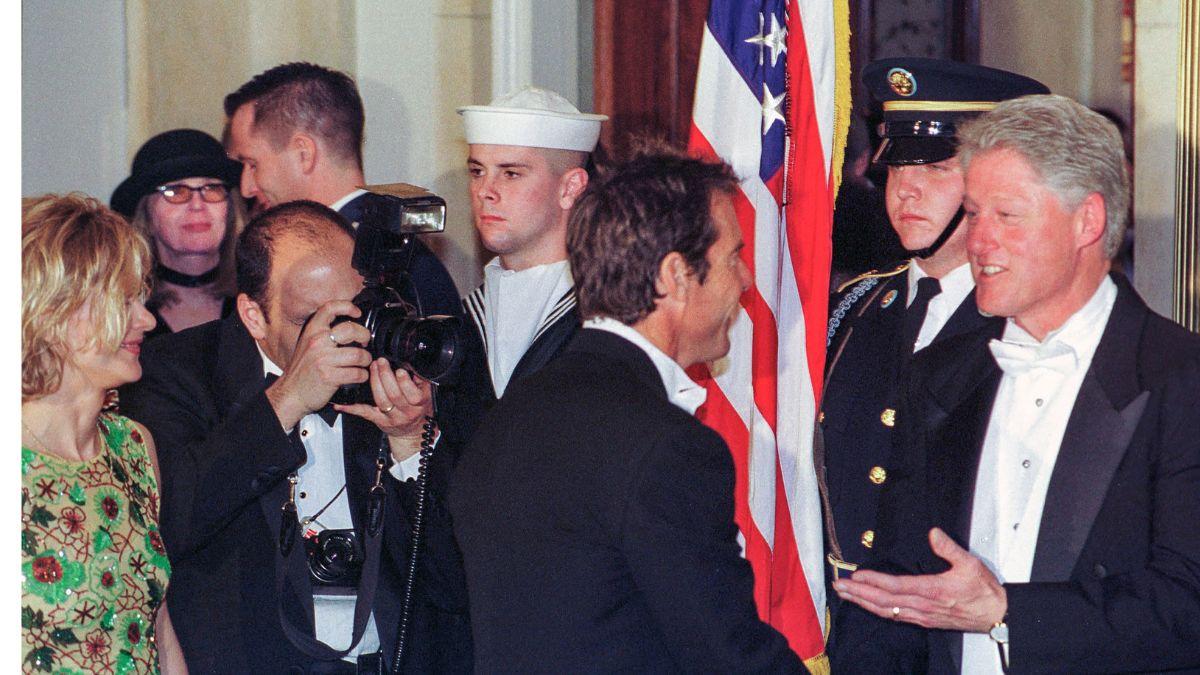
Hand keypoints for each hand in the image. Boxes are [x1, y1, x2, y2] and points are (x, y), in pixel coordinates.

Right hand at [266, 300, 371, 429]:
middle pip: (351, 330)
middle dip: (364, 336)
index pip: (330, 308)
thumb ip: (324, 334)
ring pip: (358, 354)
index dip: (347, 306)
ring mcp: (323, 359)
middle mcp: (317, 342)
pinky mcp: (329, 376)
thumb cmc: (302, 370)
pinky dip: (362, 375)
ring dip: (366, 360)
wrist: (291, 394)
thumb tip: (350, 328)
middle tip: (365, 343)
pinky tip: (359, 376)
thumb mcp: (308, 345)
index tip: (357, 313)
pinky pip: (357, 373)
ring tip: (363, 363)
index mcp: (312, 331)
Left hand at [334, 358, 432, 462]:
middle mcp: (407, 411)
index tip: (399, 370)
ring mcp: (392, 417)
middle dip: (386, 376)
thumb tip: (409, 362)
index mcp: (420, 403)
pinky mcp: (379, 421)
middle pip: (394, 395)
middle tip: (381, 362)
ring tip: (372, 368)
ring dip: (375, 382)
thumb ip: (419, 379)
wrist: (412, 431)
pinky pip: (365, 413)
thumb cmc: (418, 408)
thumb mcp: (425, 393)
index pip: (413, 394)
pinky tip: (341, 404)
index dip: (405, 382)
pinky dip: (351, 408)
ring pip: (381, 401)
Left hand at [832, 527, 1006, 632]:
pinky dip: (879, 611)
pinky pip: (896, 617)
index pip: (896, 586)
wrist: (996, 615)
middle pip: (884, 601)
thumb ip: (949, 548)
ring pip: (887, 611)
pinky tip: (869, 607)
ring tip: (847, 595)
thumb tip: (933, 533)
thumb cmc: (983, 591)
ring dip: (864, 603)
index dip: (874, 582)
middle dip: (859, 594)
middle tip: (840, 587)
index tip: (857, 576)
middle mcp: (923, 606)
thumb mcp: (970, 564)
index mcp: (932, 591)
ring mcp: (922, 616)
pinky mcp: (925, 621)